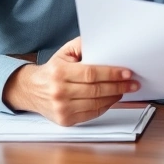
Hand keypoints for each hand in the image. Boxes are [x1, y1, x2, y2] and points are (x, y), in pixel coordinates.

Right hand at [2, 36, 138, 125]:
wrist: (30, 90)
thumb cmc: (52, 70)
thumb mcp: (64, 52)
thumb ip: (82, 45)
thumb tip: (104, 42)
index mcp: (59, 72)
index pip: (91, 73)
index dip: (111, 74)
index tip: (127, 73)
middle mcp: (59, 91)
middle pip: (96, 90)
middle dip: (118, 86)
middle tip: (133, 83)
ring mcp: (61, 108)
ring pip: (96, 104)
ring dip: (114, 97)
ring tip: (124, 90)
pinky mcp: (65, 120)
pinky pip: (91, 114)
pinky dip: (105, 106)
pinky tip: (111, 99)